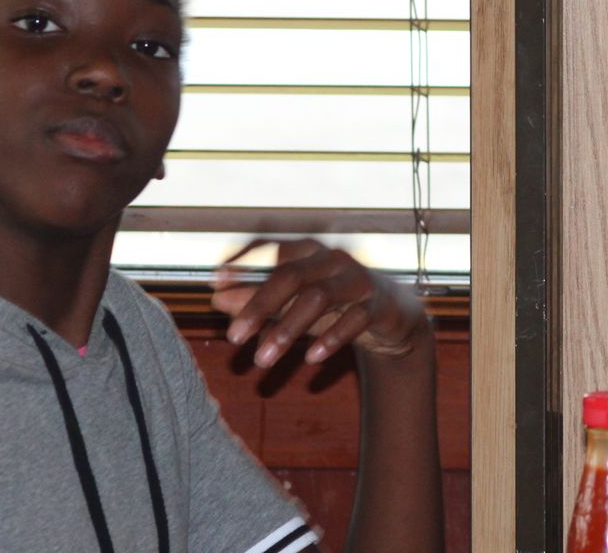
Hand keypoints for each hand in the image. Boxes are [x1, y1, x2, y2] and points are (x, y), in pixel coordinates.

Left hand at [212, 238, 429, 368]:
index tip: (215, 280)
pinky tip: (310, 359)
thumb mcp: (294, 303)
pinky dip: (331, 339)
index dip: (244, 260)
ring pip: (318, 297)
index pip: (273, 246)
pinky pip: (354, 319)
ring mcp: (358, 279)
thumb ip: (258, 299)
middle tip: (232, 337)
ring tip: (262, 360)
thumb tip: (217, 298)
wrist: (392, 315)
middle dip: (258, 305)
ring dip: (286, 330)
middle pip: (291, 275)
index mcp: (310, 251)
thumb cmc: (334, 305)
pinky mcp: (378, 304)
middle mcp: (333, 259)